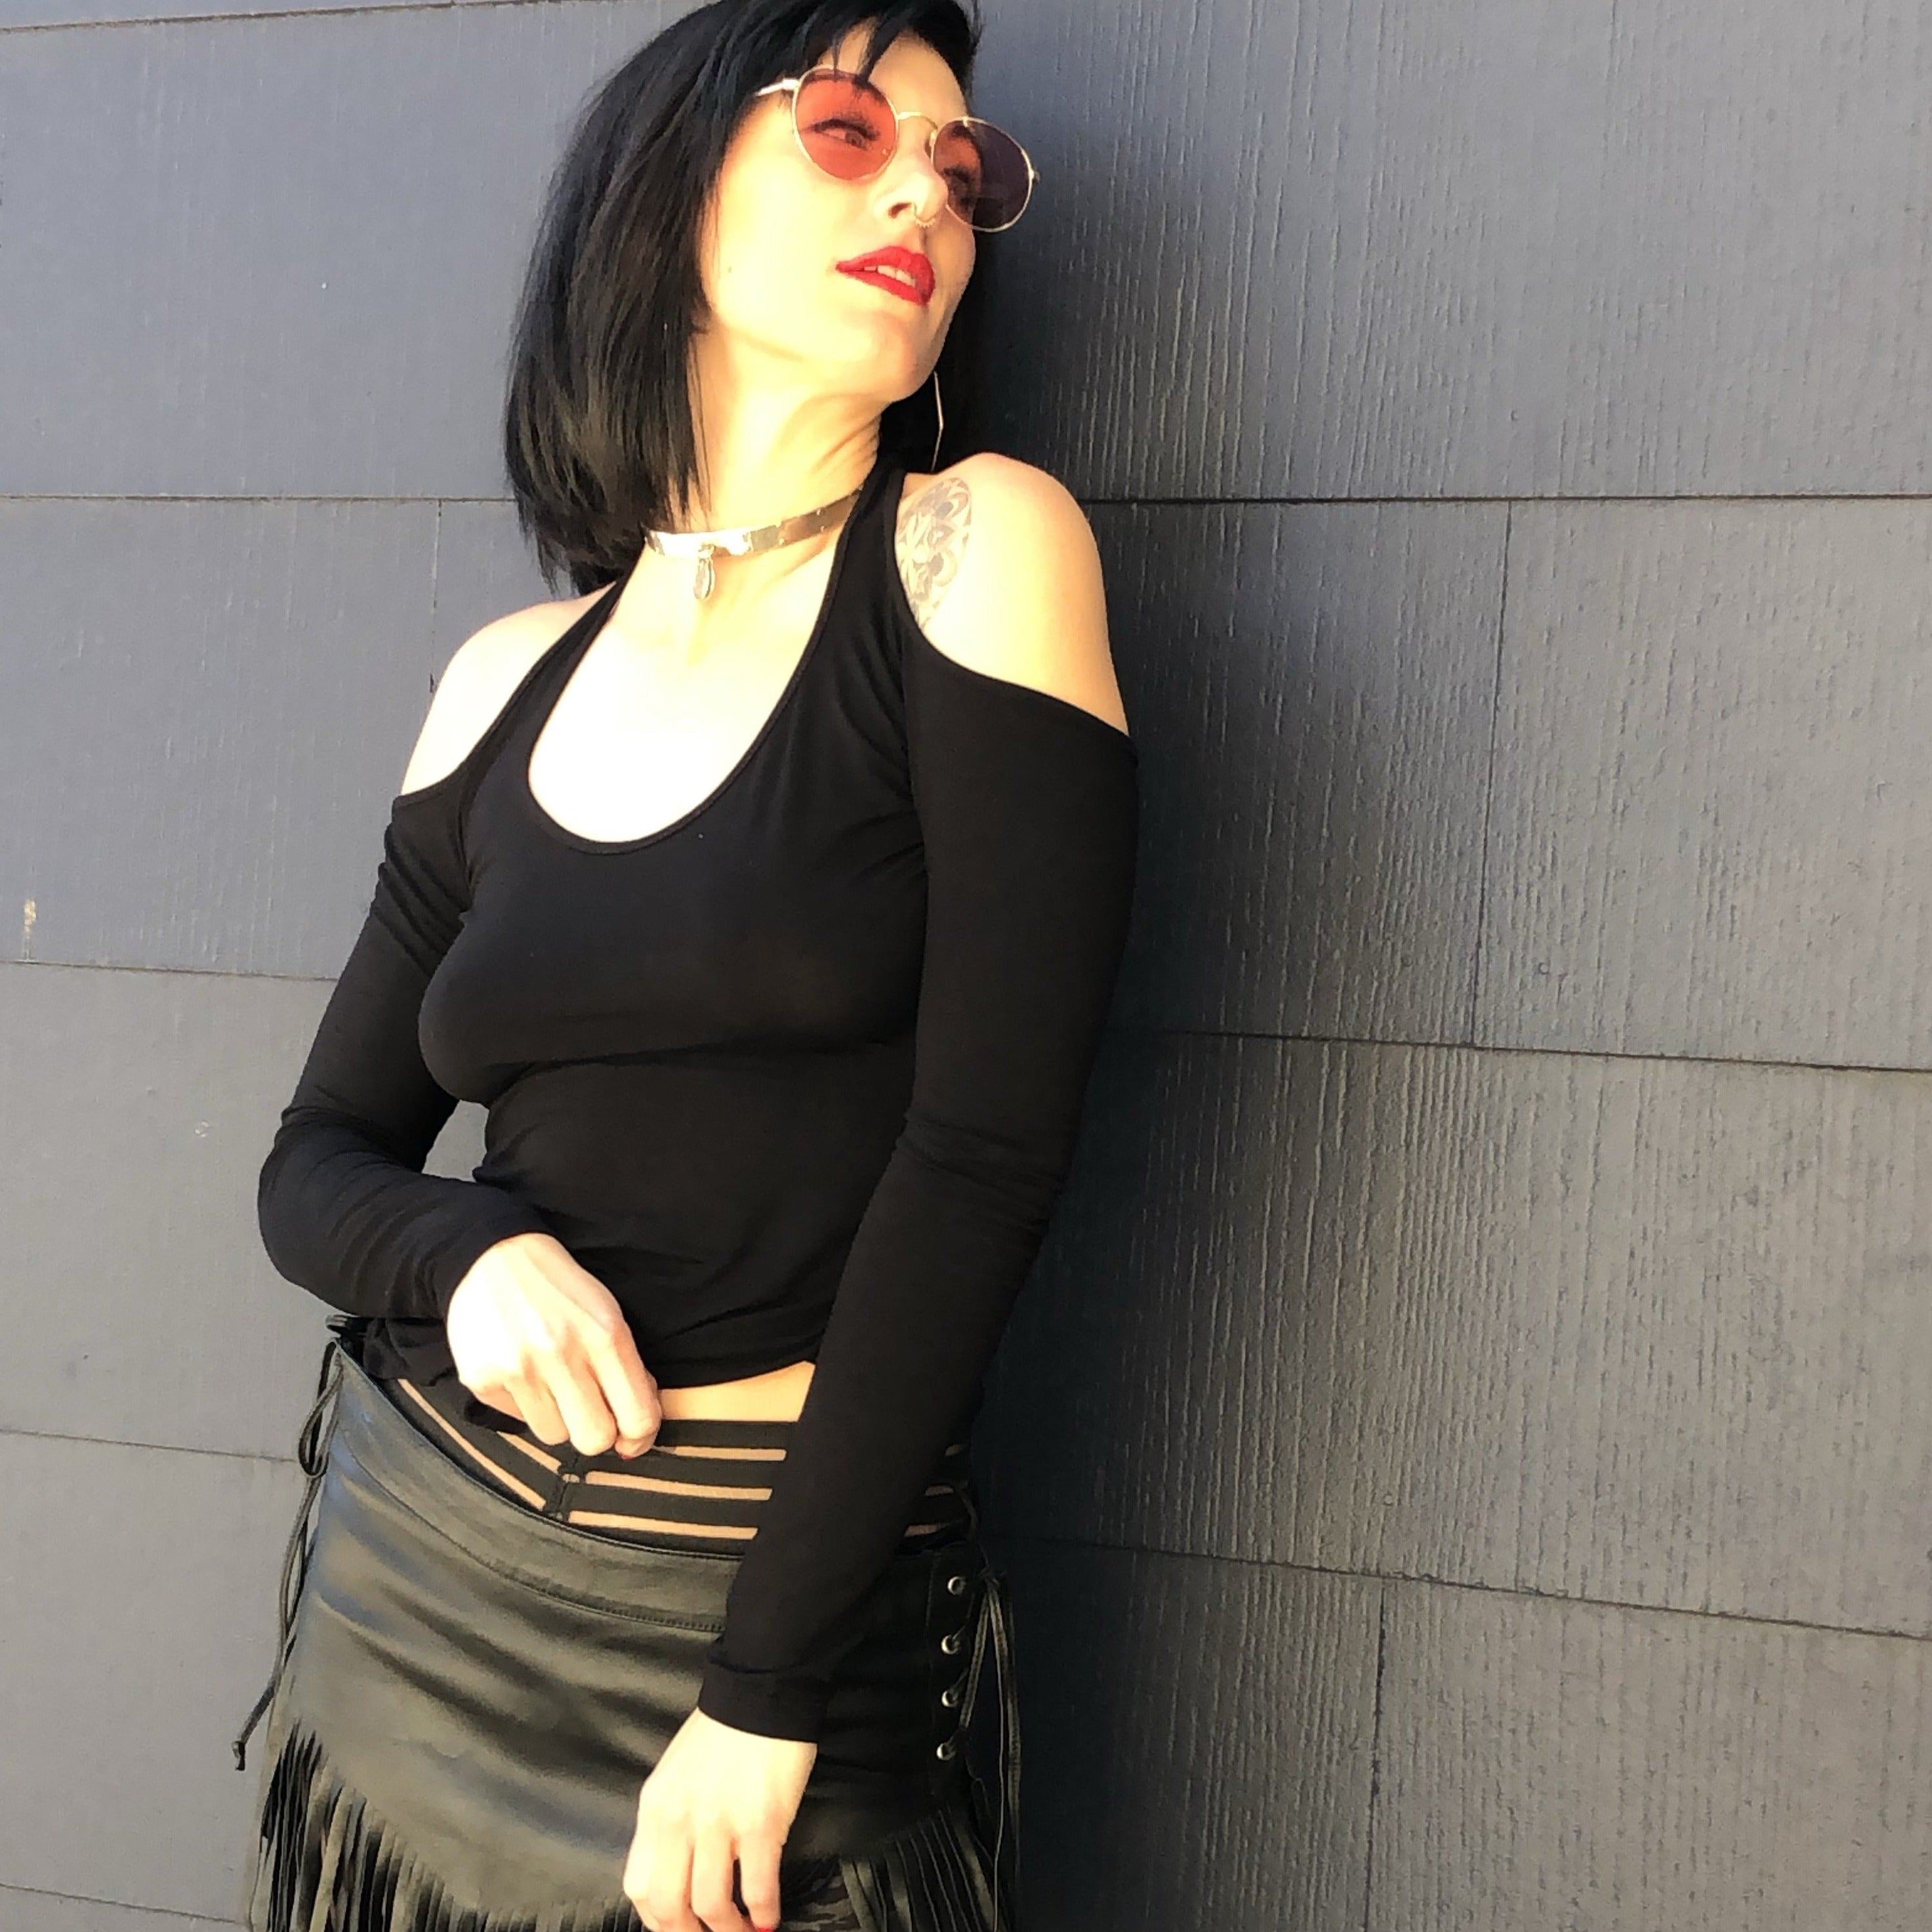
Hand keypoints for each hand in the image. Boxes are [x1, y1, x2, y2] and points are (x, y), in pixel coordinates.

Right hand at [444, 1231, 660, 1456]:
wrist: (495, 1256)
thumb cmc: (560, 1289)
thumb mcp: (609, 1315)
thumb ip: (628, 1367)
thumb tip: (639, 1427)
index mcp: (605, 1335)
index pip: (638, 1417)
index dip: (640, 1436)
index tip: (632, 1434)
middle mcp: (562, 1354)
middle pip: (595, 1440)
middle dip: (598, 1433)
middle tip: (591, 1412)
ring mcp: (519, 1369)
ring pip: (555, 1436)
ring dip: (558, 1418)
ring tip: (551, 1381)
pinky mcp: (482, 1380)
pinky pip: (516, 1419)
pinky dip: (524, 1404)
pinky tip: (521, 1371)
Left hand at [624, 1706, 816, 1931]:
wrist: (762, 1690)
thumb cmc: (721, 1731)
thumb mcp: (675, 1775)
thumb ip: (670, 1821)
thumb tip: (679, 1871)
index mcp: (655, 1808)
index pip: (639, 1887)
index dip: (658, 1922)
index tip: (678, 1929)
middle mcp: (679, 1821)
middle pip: (670, 1907)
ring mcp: (719, 1824)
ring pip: (711, 1906)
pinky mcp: (760, 1823)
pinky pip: (757, 1886)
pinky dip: (763, 1912)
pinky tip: (769, 1918)